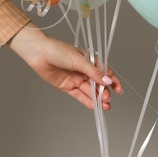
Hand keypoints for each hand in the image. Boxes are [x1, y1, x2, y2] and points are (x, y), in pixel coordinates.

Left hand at [7, 25, 122, 108]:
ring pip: (89, 91)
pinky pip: (79, 95)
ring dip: (97, 98)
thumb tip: (107, 81)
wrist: (39, 53)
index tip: (118, 89)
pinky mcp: (67, 86)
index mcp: (88, 61)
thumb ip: (93, 72)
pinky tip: (94, 106)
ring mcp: (75, 78)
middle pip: (97, 84)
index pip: (104, 72)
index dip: (112, 81)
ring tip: (104, 106)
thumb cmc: (57, 50)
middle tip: (107, 98)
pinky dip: (87, 101)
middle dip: (104, 92)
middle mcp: (83, 70)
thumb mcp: (79, 60)